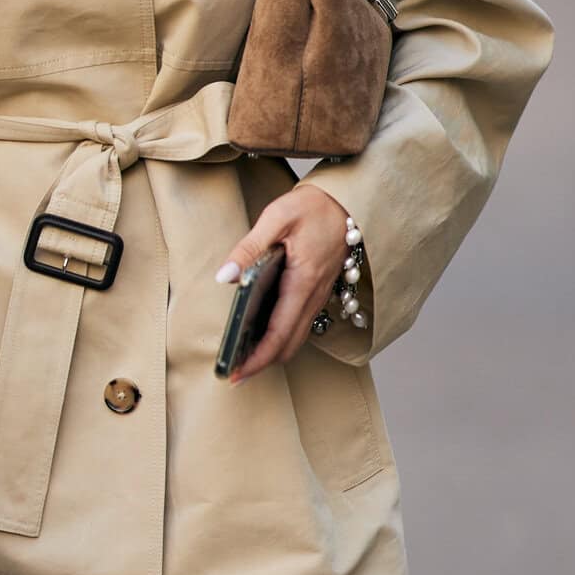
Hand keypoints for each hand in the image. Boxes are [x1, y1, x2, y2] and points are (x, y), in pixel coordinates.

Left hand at [216, 183, 349, 383]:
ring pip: (297, 337)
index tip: (236, 374)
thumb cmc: (314, 205)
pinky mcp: (319, 290)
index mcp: (303, 281)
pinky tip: (261, 334)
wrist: (350, 199)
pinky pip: (301, 323)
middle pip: (289, 344)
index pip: (279, 333)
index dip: (258, 358)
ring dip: (272, 353)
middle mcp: (314, 294)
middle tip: (234, 375)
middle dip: (263, 363)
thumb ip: (249, 248)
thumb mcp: (277, 217)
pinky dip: (282, 337)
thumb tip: (225, 276)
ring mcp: (320, 294)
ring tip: (243, 358)